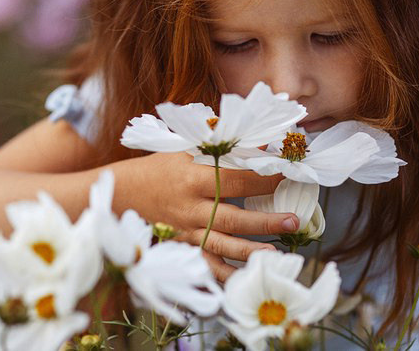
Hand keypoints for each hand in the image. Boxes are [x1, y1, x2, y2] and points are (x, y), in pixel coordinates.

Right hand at [113, 151, 298, 281]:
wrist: (125, 193)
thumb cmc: (160, 167)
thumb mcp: (186, 149)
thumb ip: (220, 147)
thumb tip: (260, 140)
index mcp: (193, 177)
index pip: (235, 178)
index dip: (262, 177)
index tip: (287, 175)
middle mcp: (192, 207)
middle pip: (232, 216)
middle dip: (264, 220)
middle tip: (293, 220)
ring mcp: (188, 231)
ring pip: (222, 245)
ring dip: (249, 250)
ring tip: (275, 254)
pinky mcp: (184, 248)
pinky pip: (206, 265)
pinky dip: (224, 275)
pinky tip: (246, 277)